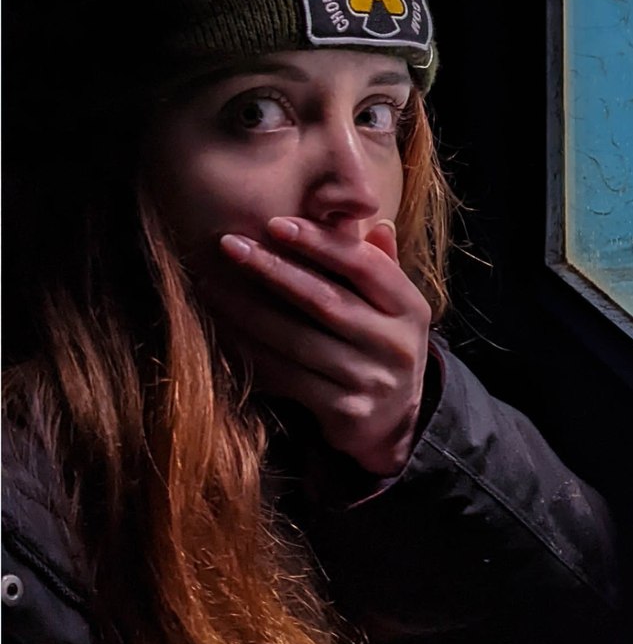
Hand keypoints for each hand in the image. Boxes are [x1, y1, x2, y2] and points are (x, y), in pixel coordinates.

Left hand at [211, 217, 431, 475]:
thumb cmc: (382, 345)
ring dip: (248, 311)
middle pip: (326, 300)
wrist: (395, 421)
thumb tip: (373, 221)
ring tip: (211, 286)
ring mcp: (371, 380)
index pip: (364, 266)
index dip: (320, 242)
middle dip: (273, 269)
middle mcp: (396, 343)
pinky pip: (287, 376)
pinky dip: (252, 353)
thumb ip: (381, 265)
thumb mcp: (393, 306)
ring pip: (298, 340)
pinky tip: (225, 332)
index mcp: (410, 308)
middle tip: (229, 244)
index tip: (275, 224)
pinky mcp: (345, 410)